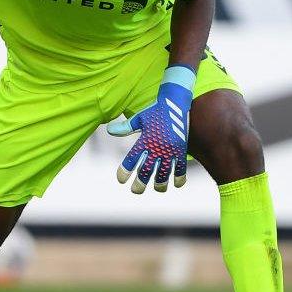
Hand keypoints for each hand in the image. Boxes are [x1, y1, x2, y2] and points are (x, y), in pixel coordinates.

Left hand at [107, 66, 195, 192]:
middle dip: (140, 183)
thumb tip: (110, 131)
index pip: (132, 159)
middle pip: (146, 170)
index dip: (125, 171)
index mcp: (145, 139)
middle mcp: (156, 146)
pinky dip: (179, 177)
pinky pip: (181, 167)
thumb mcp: (139, 118)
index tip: (121, 180)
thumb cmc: (155, 110)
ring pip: (164, 173)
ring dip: (160, 184)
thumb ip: (126, 127)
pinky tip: (176, 184)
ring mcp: (170, 149)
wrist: (175, 101)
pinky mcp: (181, 149)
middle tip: (135, 190)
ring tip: (157, 189)